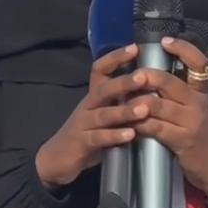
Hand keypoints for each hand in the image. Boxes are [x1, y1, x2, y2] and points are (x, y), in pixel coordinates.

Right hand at [35, 45, 143, 188]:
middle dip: (125, 82)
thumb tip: (150, 91)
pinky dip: (114, 136)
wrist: (56, 159)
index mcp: (94, 96)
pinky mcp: (81, 143)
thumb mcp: (102, 116)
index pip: (101, 69)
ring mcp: (83, 124)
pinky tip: (130, 135)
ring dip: (124, 111)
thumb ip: (120, 104)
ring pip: (104, 114)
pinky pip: (98, 138)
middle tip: (144, 76)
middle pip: (104, 89)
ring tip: (144, 109)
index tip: (134, 48)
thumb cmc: (86, 135)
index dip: (116, 58)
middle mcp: (88, 106)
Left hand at [126, 38, 207, 200]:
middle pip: (168, 81)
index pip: (199, 63)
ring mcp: (190, 121)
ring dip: (134, 103)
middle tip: (129, 75)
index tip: (165, 41)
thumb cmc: (204, 138)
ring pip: (156, 104)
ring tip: (120, 101)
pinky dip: (137, 124)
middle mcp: (198, 103)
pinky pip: (153, 127)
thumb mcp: (198, 112)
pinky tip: (127, 124)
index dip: (183, 49)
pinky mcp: (182, 139)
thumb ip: (181, 97)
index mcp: (202, 93)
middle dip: (145, 76)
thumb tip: (152, 80)